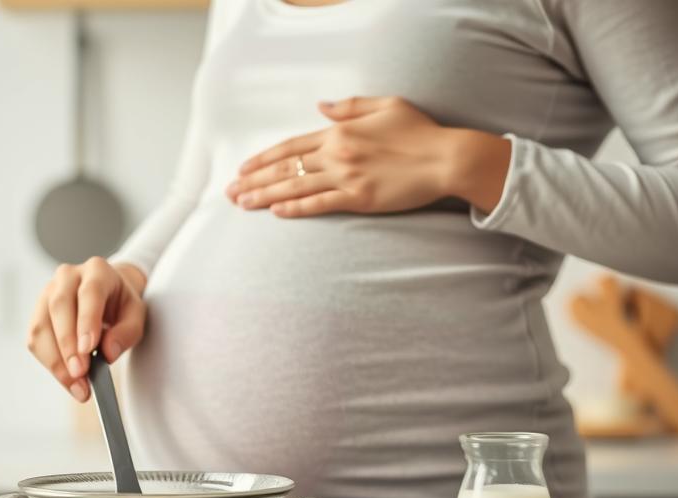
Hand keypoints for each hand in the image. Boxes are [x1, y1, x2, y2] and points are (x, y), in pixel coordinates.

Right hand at [27, 257, 147, 402]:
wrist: (106, 296)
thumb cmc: (121, 306)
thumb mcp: (136, 316)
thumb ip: (127, 333)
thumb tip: (108, 353)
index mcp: (97, 271)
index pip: (89, 294)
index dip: (86, 321)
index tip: (87, 350)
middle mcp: (67, 277)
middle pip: (60, 307)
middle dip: (68, 345)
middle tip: (80, 374)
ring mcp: (47, 293)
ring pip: (41, 326)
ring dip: (56, 360)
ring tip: (76, 386)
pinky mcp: (37, 313)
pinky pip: (35, 340)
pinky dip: (49, 363)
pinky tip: (67, 379)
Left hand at [226, 96, 510, 217]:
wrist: (446, 158)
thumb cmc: (420, 131)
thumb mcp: (386, 105)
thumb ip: (349, 106)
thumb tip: (320, 107)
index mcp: (340, 132)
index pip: (291, 147)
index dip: (263, 159)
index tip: (243, 169)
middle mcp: (337, 154)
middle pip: (285, 169)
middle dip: (254, 180)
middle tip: (230, 192)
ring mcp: (346, 178)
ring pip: (295, 188)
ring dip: (265, 197)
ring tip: (242, 204)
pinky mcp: (359, 199)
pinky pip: (320, 205)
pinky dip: (296, 208)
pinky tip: (276, 212)